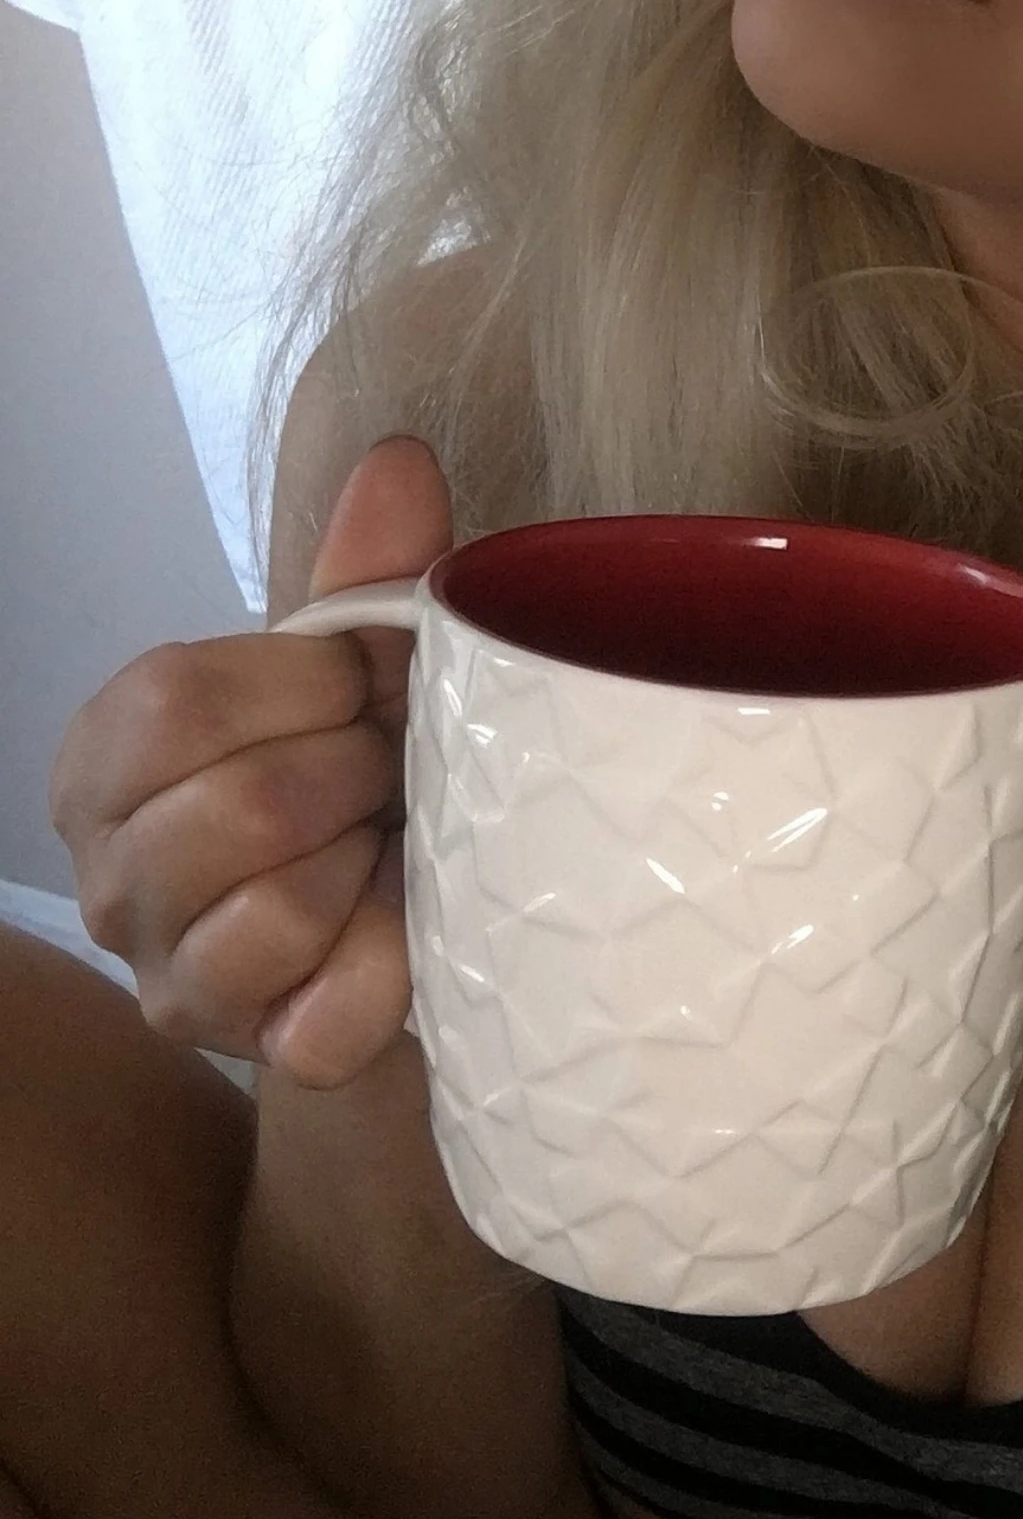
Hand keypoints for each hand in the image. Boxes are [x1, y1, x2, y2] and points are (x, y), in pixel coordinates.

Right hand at [47, 439, 451, 1088]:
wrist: (420, 924)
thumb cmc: (369, 775)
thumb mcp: (363, 667)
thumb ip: (366, 571)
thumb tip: (398, 462)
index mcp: (106, 761)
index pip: (173, 700)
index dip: (304, 684)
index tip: (368, 688)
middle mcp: (112, 880)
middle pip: (231, 805)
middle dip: (354, 772)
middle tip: (396, 772)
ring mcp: (174, 980)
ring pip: (272, 909)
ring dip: (374, 860)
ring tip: (398, 843)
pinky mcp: (260, 1055)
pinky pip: (327, 1013)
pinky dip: (395, 960)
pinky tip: (410, 929)